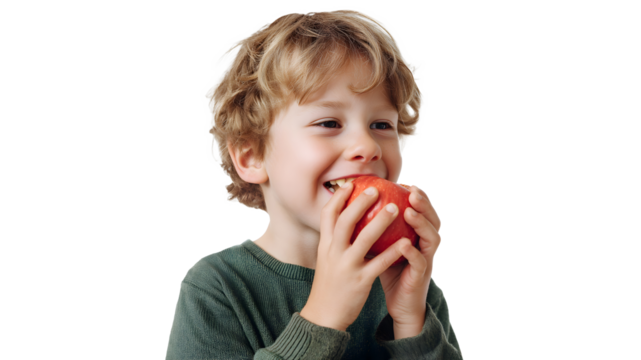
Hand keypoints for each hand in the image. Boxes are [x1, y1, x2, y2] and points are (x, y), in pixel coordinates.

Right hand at [300, 181, 407, 330]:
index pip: (328, 214)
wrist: (323, 316)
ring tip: (395, 208)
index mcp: (325, 245)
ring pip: (364, 238)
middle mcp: (333, 252)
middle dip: (361, 202)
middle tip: (376, 190)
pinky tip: (406, 242)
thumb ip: (335, 241)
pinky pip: (379, 263)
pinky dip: (393, 251)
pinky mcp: (360, 281)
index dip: (339, 197)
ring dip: (381, 221)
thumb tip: (347, 220)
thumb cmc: (329, 285)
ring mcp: (346, 266)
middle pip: (345, 220)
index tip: (350, 184)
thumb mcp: (326, 259)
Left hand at [379, 183, 441, 329]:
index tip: (403, 182)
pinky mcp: (421, 277)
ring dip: (421, 223)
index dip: (416, 195)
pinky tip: (404, 244)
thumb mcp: (382, 245)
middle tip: (412, 191)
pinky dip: (413, 252)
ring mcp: (426, 260)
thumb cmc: (388, 270)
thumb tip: (354, 204)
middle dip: (424, 203)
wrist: (399, 304)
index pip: (421, 210)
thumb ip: (375, 227)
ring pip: (431, 238)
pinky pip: (420, 262)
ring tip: (409, 212)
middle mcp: (425, 245)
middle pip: (432, 219)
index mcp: (416, 235)